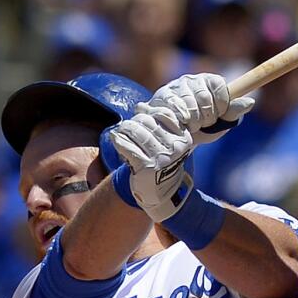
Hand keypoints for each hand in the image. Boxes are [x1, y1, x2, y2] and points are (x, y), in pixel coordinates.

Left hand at [108, 103, 194, 221]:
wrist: (161, 192)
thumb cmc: (162, 162)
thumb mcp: (168, 143)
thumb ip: (157, 123)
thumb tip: (140, 106)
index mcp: (183, 139)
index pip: (163, 115)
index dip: (148, 112)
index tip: (140, 112)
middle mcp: (174, 148)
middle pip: (148, 123)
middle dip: (135, 121)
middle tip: (128, 125)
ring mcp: (161, 158)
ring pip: (137, 133)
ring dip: (125, 129)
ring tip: (121, 130)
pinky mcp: (146, 167)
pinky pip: (128, 147)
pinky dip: (119, 140)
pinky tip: (115, 138)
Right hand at [148, 73, 255, 143]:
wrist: (177, 137)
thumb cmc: (203, 126)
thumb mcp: (222, 120)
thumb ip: (234, 111)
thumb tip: (250, 102)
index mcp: (209, 80)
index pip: (219, 86)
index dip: (222, 104)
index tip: (219, 113)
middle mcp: (191, 80)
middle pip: (204, 97)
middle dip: (207, 116)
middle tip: (204, 123)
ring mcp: (174, 88)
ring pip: (188, 106)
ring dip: (193, 122)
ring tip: (192, 126)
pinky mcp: (161, 98)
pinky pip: (174, 111)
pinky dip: (181, 123)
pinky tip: (182, 126)